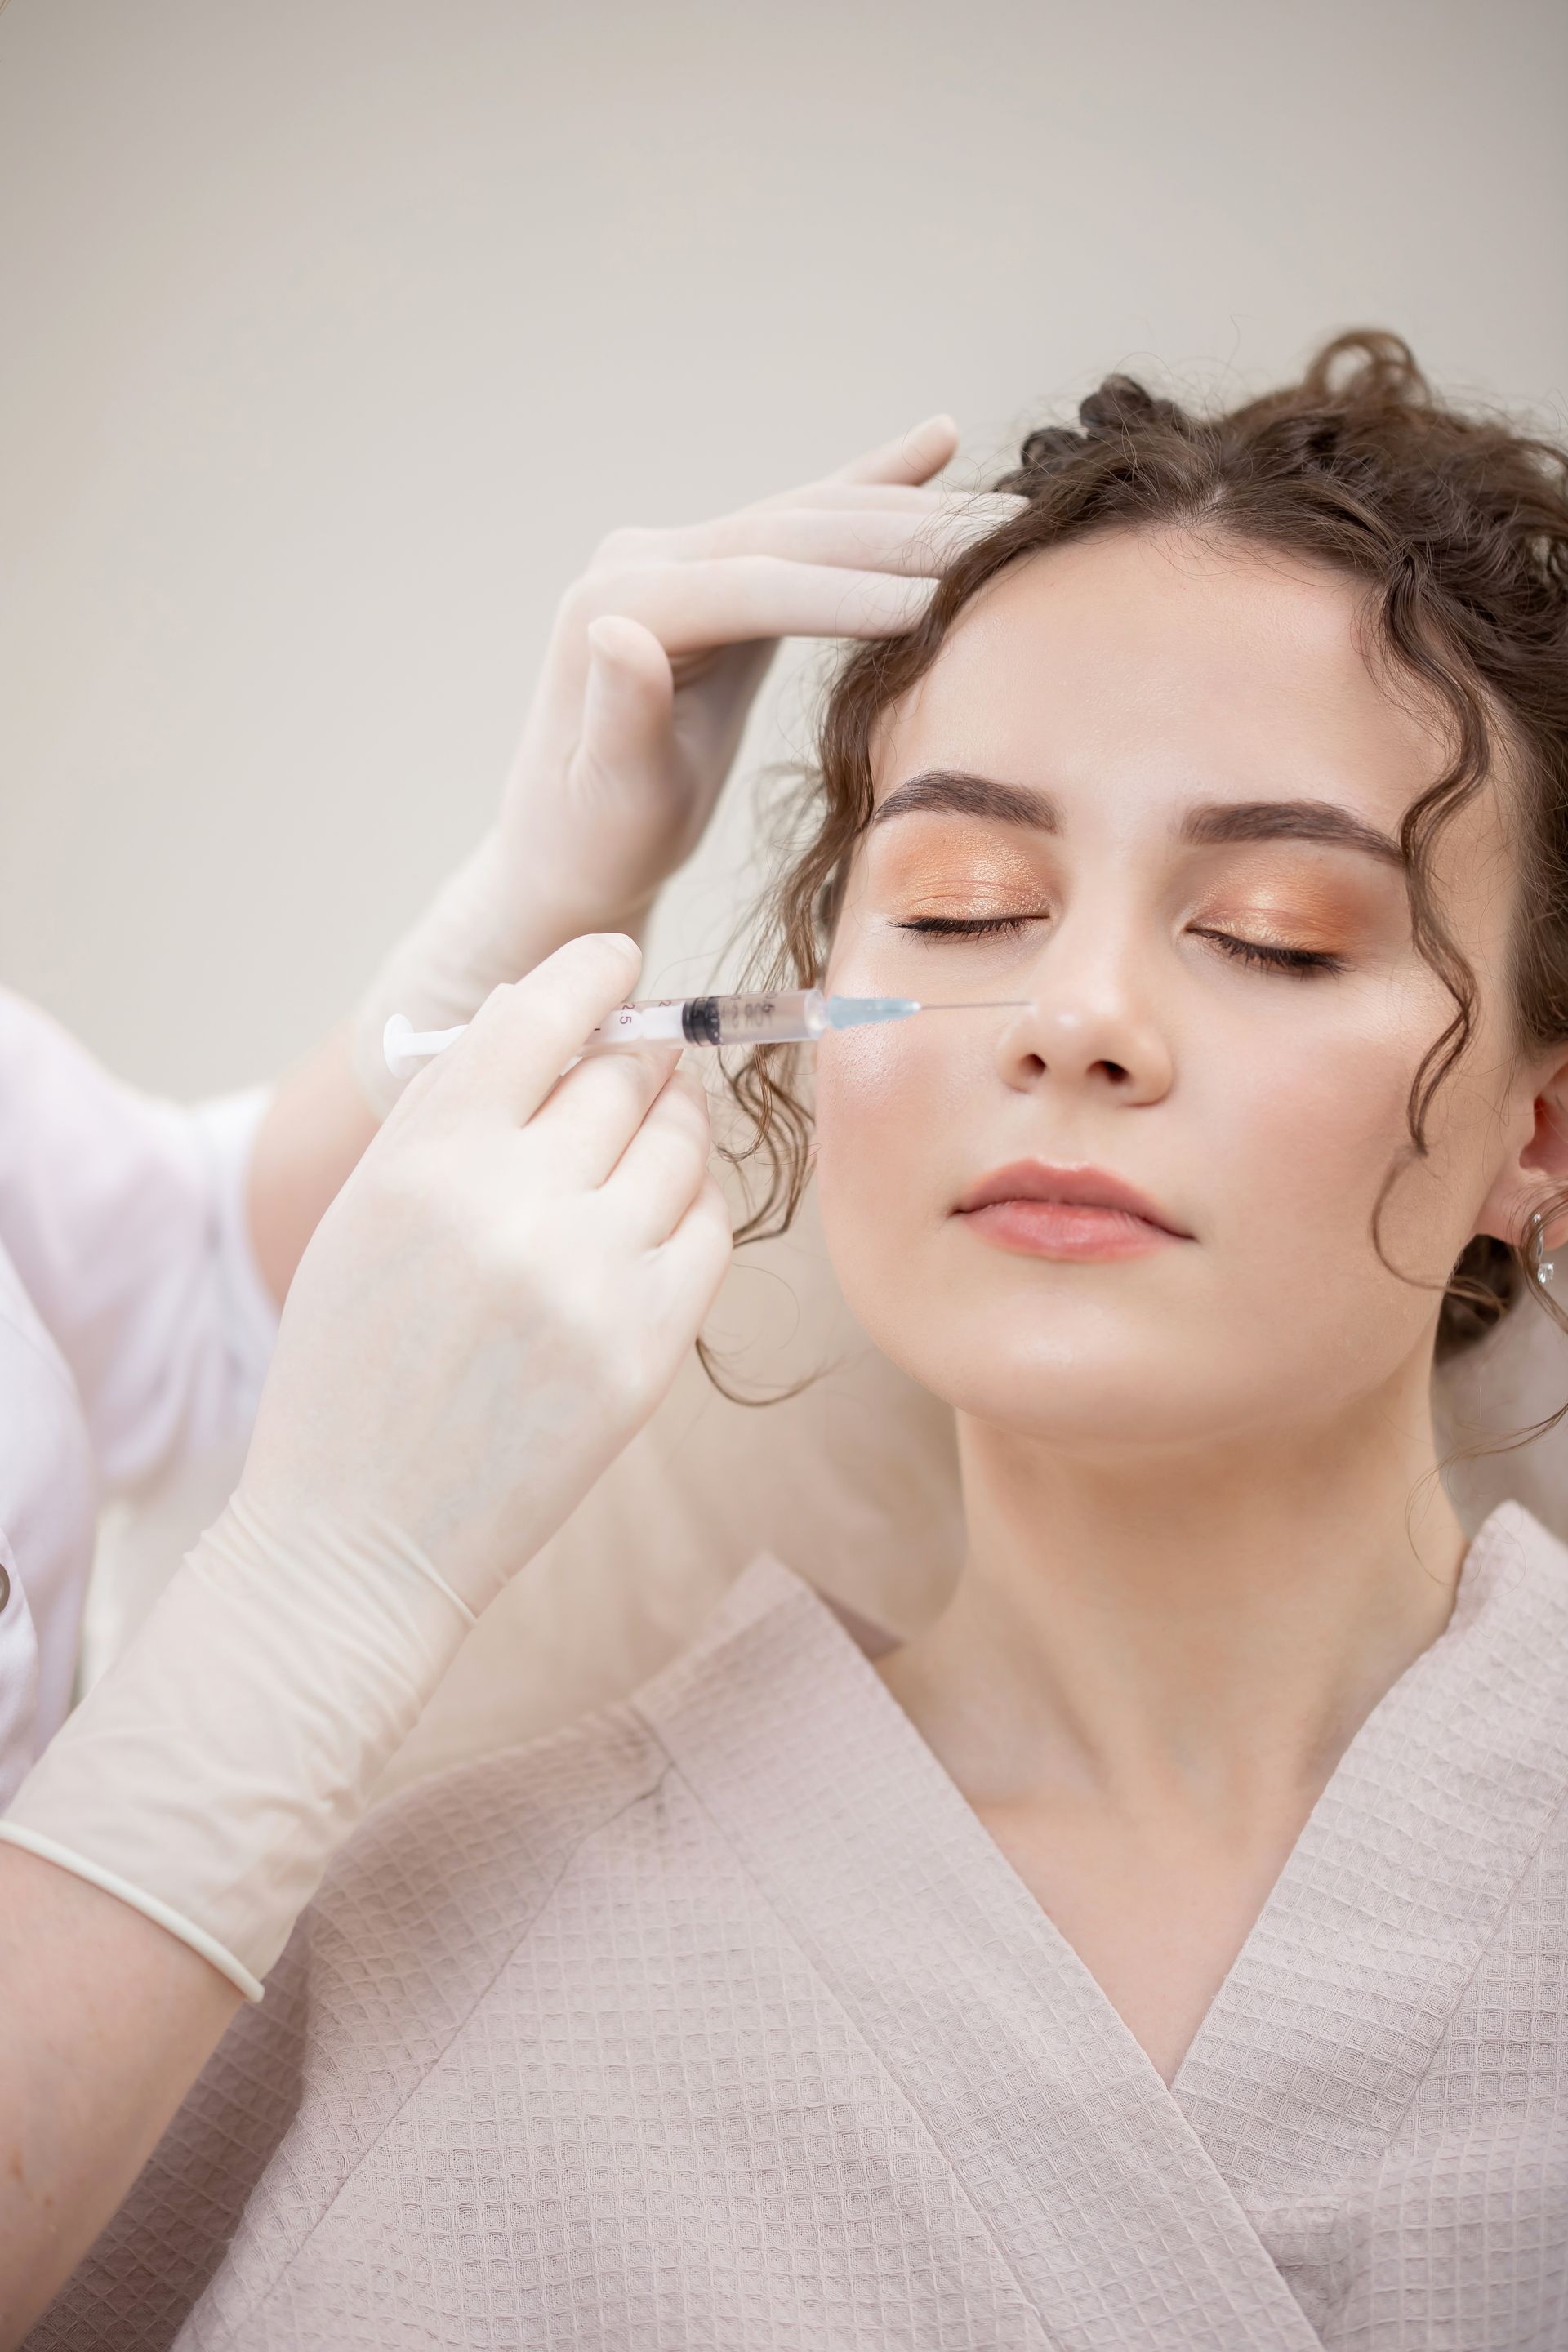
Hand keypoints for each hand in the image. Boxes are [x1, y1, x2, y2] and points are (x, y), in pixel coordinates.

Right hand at [2, 935, 730, 1994]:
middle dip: (634, 1059)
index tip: (618, 962)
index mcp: (427, 1160)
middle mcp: (517, 1205)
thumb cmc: (349, 1370)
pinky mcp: (649, 1348)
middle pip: (625, 1075)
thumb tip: (548, 1019)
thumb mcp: (362, 1217)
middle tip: (631, 1069)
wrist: (357, 1538)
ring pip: (682, 1146)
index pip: (541, 1017)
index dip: (591, 975)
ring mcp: (592, 1278)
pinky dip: (692, 1210)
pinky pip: (711, 1230)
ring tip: (639, 1150)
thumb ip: (449, 1114)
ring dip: (670, 1130)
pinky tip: (652, 1225)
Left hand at [351, 418, 1022, 1110]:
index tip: (944, 605)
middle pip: (793, 535)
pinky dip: (871, 484)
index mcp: (617, 604)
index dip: (851, 593)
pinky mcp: (709, 571)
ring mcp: (676, 555)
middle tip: (1015, 539)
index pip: (754, 585)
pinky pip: (803, 524)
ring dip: (911, 510)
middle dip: (906, 536)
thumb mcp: (611, 797)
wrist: (566, 852)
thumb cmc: (596, 843)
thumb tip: (619, 628)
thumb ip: (618, 716)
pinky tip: (937, 441)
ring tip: (1011, 510)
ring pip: (810, 520)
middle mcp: (641, 558)